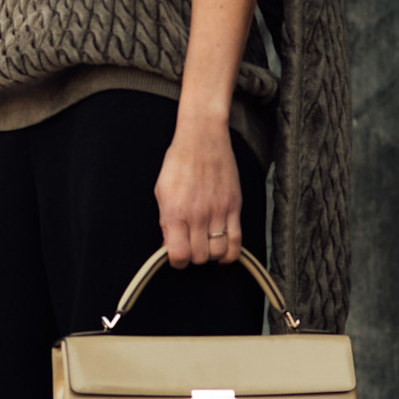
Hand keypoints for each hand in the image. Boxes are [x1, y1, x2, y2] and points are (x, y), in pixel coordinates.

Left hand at [154, 118, 242, 267]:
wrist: (203, 137)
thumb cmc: (179, 162)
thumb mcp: (161, 191)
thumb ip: (165, 222)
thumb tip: (170, 245)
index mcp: (175, 211)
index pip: (179, 255)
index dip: (177, 261)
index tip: (177, 256)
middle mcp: (197, 215)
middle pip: (199, 257)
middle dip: (193, 257)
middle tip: (191, 247)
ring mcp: (218, 211)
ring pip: (218, 252)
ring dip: (211, 255)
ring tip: (206, 247)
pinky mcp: (234, 206)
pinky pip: (236, 240)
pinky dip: (231, 254)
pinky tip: (224, 256)